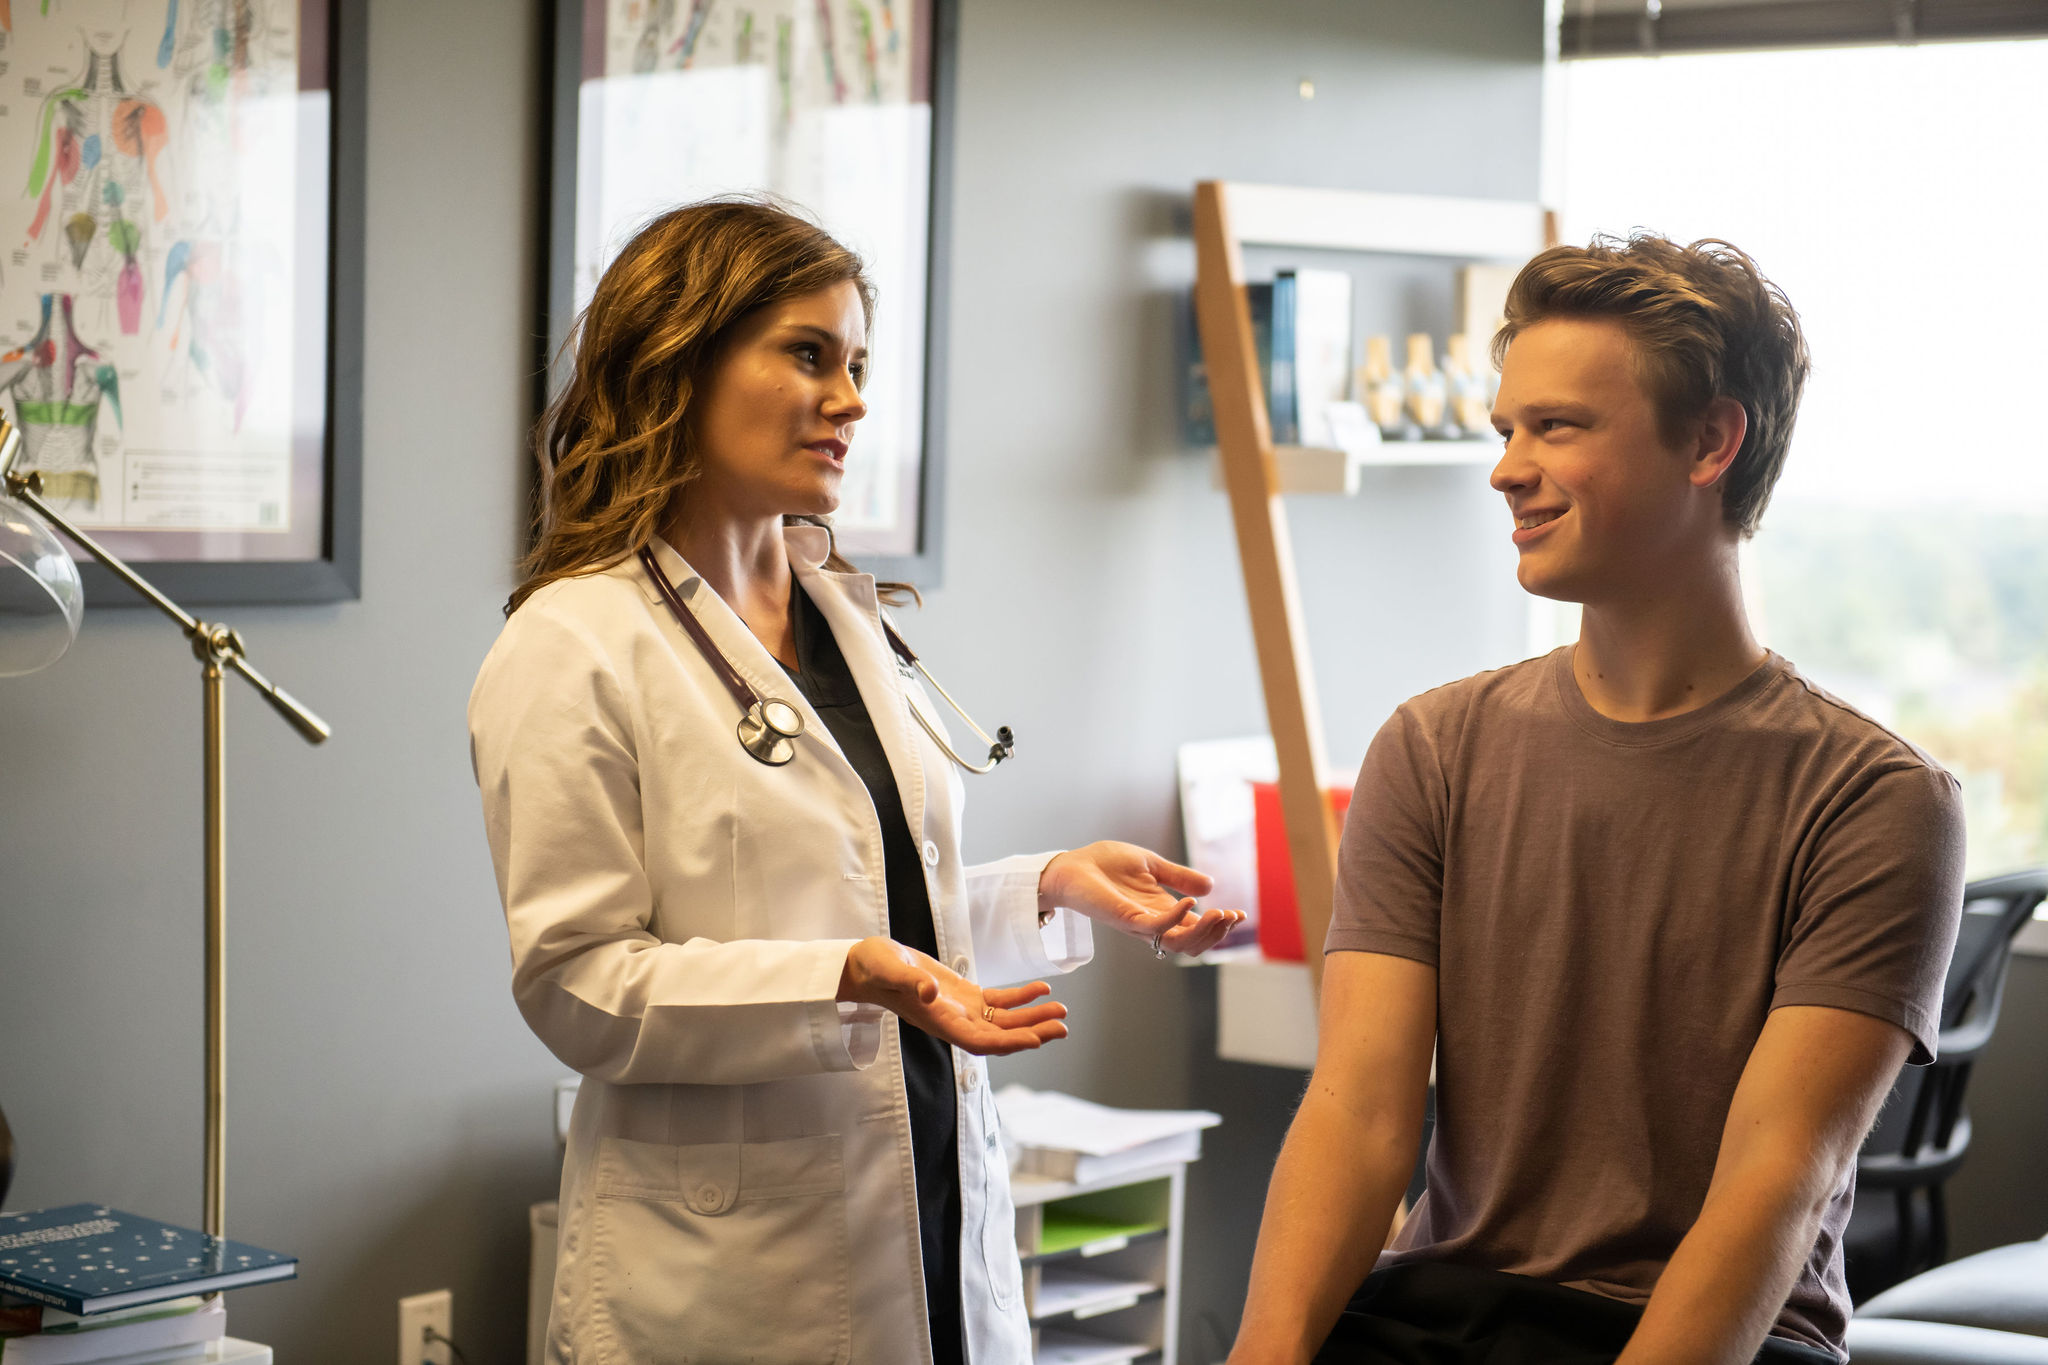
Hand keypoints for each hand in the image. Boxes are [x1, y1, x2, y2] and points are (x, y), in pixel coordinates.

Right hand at [837, 937, 1069, 1055]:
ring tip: (1061, 1010)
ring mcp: (961, 1010)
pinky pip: (998, 1001)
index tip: (1035, 1039)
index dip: (1008, 1043)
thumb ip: (911, 982)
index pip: (978, 1041)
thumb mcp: (890, 969)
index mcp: (938, 1021)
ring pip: (1004, 1021)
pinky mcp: (964, 995)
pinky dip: (1020, 997)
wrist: (866, 964)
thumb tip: (931, 993)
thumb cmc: (874, 967)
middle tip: (1062, 1025)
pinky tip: (1041, 988)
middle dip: (1032, 1032)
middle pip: (999, 1036)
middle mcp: (953, 1021)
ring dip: (1032, 1017)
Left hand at [1038, 841, 1244, 956]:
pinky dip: (1177, 917)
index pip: (1196, 928)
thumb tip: (1212, 885)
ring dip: (1204, 932)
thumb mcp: (1151, 865)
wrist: (1073, 864)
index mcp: (1162, 910)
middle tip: (1232, 916)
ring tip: (1220, 913)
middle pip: (1193, 943)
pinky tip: (1191, 901)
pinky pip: (1157, 928)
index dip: (1221, 925)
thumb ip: (1179, 876)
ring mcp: (1140, 924)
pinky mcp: (1126, 919)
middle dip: (1217, 933)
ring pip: (1180, 944)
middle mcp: (1154, 922)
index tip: (1240, 914)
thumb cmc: (1105, 864)